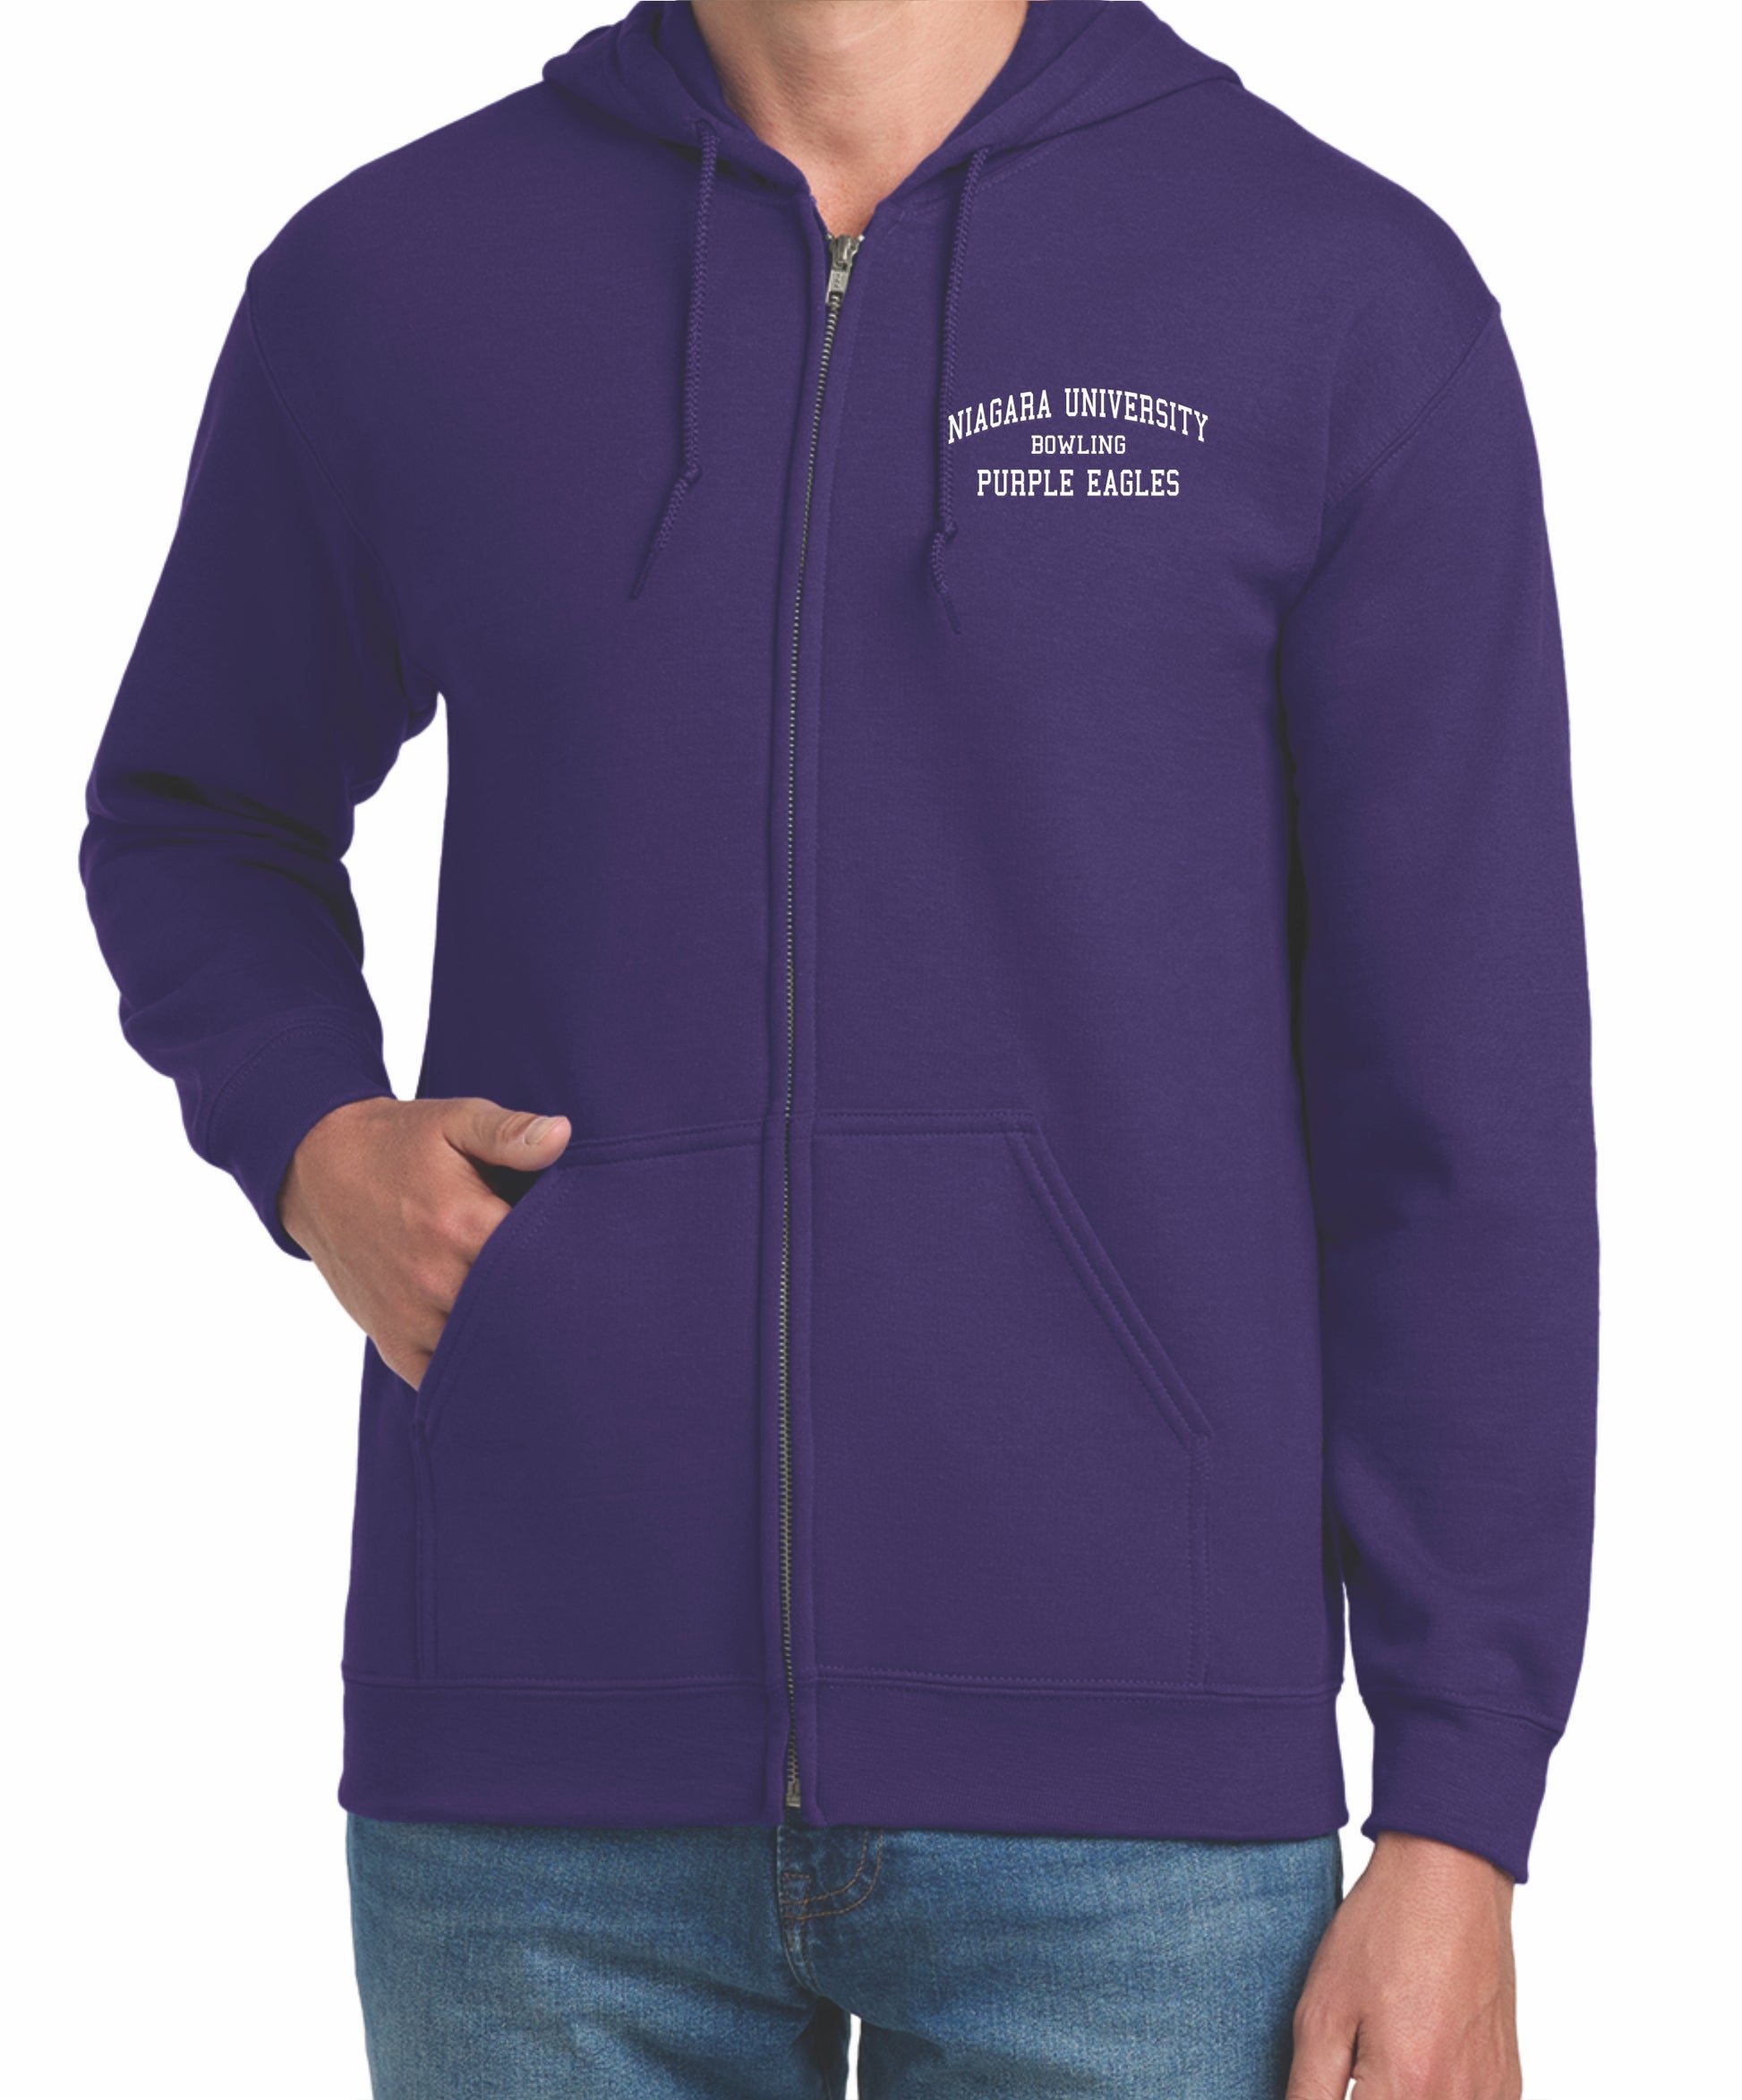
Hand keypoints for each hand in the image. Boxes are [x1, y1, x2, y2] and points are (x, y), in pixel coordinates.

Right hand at [278, 1096, 570, 1387]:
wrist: (314, 1167)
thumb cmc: (396, 1143)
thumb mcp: (454, 1121)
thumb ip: (510, 1133)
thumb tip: (562, 1134)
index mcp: (462, 1224)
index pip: (542, 1263)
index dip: (573, 1263)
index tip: (590, 1257)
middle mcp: (436, 1280)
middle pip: (519, 1314)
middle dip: (549, 1307)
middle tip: (576, 1300)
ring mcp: (410, 1316)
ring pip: (483, 1350)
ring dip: (512, 1341)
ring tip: (542, 1326)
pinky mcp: (390, 1339)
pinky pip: (439, 1379)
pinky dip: (468, 1371)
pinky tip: (494, 1353)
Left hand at [1287, 1832, 1520, 2099]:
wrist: (1450, 1878)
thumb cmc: (1385, 1931)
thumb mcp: (1322, 2011)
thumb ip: (1309, 2091)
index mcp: (1407, 2087)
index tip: (1330, 2083)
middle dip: (1367, 2097)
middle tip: (1352, 2070)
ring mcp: (1490, 2096)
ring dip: (1402, 2095)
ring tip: (1380, 2063)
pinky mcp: (1507, 2085)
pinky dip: (1436, 2096)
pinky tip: (1416, 2066)